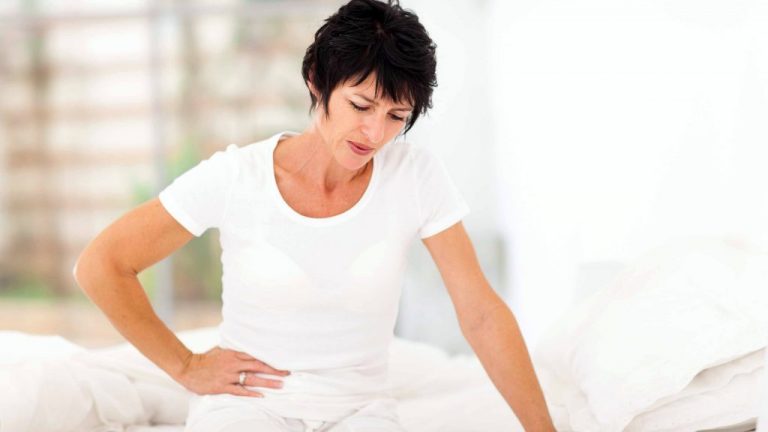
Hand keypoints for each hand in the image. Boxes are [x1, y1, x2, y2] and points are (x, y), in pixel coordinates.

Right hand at [175, 346, 290, 396]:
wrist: (188, 368)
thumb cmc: (205, 359)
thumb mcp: (221, 350)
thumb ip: (234, 350)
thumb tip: (247, 348)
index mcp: (234, 354)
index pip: (256, 355)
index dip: (270, 359)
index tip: (282, 360)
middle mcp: (233, 364)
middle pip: (258, 366)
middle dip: (274, 370)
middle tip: (287, 373)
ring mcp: (228, 376)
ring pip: (252, 379)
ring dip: (267, 382)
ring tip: (280, 385)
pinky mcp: (222, 386)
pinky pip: (239, 391)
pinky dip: (250, 393)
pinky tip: (261, 396)